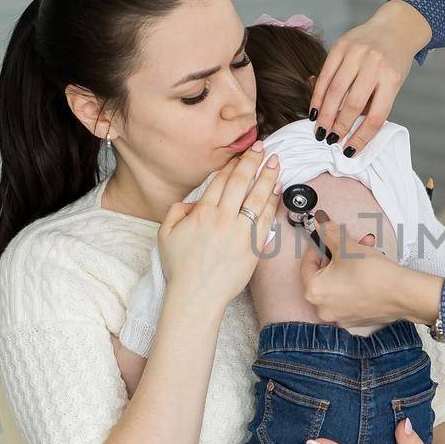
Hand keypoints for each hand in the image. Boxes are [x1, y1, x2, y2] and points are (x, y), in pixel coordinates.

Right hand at [157, 145, 280, 307]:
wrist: (197, 296)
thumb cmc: (181, 268)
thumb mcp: (166, 234)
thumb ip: (176, 212)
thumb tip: (193, 202)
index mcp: (202, 213)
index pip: (221, 181)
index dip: (233, 165)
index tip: (241, 154)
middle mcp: (223, 218)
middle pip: (241, 182)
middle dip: (252, 161)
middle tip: (262, 147)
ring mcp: (241, 232)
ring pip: (257, 197)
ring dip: (268, 176)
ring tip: (276, 161)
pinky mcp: (254, 246)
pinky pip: (266, 218)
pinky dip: (273, 201)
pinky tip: (278, 189)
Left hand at [299, 210, 428, 329]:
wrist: (402, 294)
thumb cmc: (372, 273)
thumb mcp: (346, 246)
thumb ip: (329, 233)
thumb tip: (321, 224)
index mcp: (313, 292)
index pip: (307, 264)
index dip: (317, 246)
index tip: (326, 237)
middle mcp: (322, 308)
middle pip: (325, 274)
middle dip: (339, 254)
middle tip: (349, 241)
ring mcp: (340, 316)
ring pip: (339, 283)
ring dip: (350, 264)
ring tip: (366, 249)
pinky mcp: (355, 319)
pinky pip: (350, 295)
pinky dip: (356, 281)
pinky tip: (368, 268)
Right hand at [309, 1, 428, 154]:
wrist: (395, 27)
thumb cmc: (394, 62)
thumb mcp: (393, 83)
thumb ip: (373, 103)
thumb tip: (351, 130)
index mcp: (391, 79)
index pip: (375, 117)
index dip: (361, 138)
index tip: (349, 151)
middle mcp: (374, 65)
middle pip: (353, 104)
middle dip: (339, 127)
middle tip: (330, 141)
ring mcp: (356, 53)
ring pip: (335, 90)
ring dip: (324, 114)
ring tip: (319, 130)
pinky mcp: (340, 45)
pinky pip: (325, 74)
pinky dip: (317, 94)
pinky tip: (314, 110)